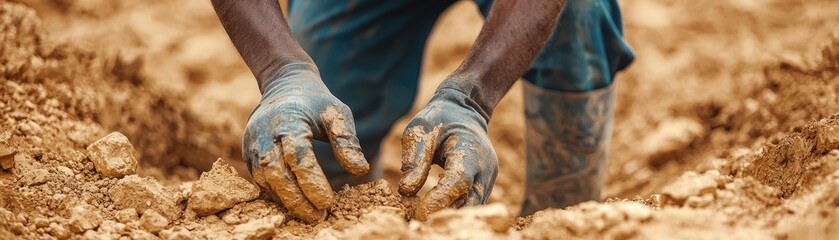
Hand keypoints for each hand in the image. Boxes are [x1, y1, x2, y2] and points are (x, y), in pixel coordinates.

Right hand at [242, 62, 368, 223]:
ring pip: (265, 180)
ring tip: (310, 215)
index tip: (327, 202)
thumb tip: (359, 169)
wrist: (284, 86)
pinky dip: (277, 195)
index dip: (311, 181)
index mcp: (288, 119)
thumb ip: (346, 140)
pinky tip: (296, 205)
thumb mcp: (336, 113)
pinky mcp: (249, 154)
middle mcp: (264, 133)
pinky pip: (260, 180)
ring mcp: (252, 144)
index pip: (298, 155)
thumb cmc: (315, 103)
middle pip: (277, 173)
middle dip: (297, 199)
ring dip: (286, 201)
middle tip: (318, 217)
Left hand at [398, 83, 498, 220]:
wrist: (464, 112)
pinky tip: (436, 216)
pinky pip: (472, 204)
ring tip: (427, 222)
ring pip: (474, 208)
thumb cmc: (439, 119)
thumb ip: (415, 160)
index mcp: (471, 150)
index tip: (420, 213)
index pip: (459, 181)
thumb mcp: (420, 131)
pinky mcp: (484, 186)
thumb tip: (406, 190)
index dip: (441, 199)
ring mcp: (488, 179)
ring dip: (452, 217)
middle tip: (422, 223)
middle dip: (448, 215)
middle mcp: (486, 168)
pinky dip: (456, 212)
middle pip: (472, 202)